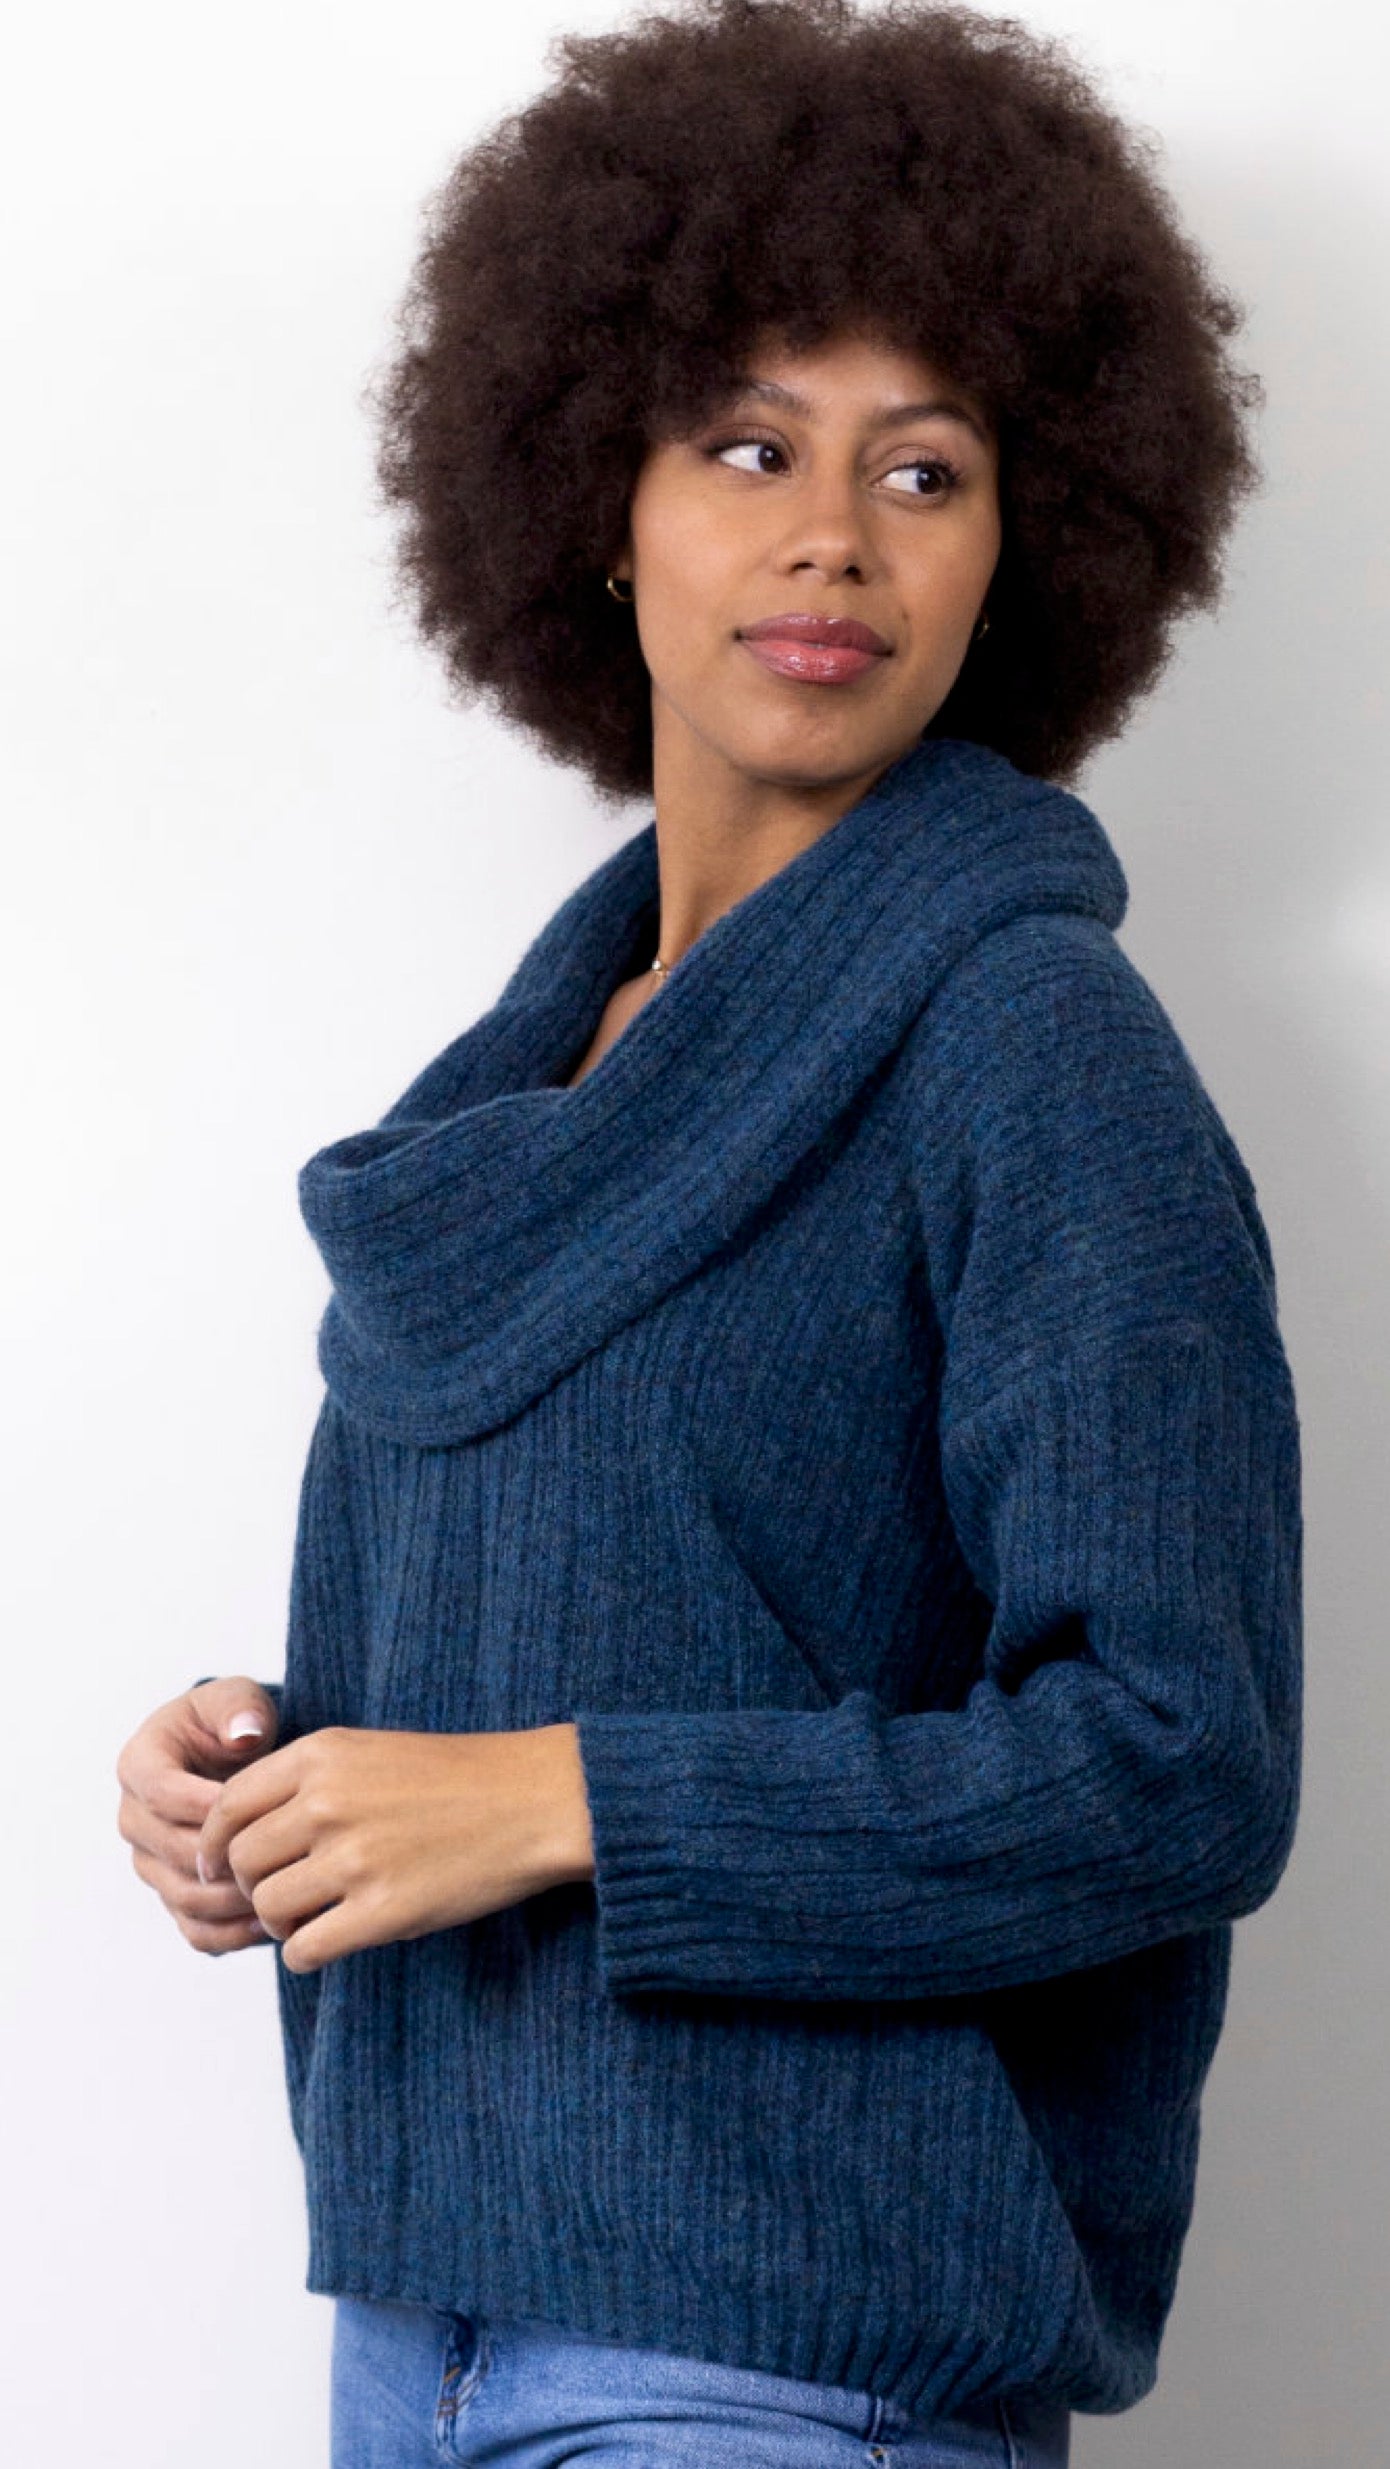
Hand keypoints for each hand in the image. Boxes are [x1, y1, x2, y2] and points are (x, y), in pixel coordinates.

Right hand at [116, 1678, 281, 1954]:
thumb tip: (245, 1735)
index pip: (162, 1792)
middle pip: (172, 1851)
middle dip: (227, 1858)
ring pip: (183, 1896)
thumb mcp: (238, 1700)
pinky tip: (273, 1923)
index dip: (208, 1804)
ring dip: (233, 1901)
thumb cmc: (235, 1723)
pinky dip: (231, 1934)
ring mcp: (151, 1861)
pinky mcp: (173, 1894)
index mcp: (139, 1764)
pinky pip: (194, 1929)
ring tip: (284, 1892)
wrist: (235, 1761)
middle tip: (282, 1858)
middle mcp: (135, 1818)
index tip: (260, 1807)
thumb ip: (240, 1708)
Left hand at [195, 1723, 596, 1975]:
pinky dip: (306, 1953)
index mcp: (320, 1755)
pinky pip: (305, 1949)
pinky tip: (330, 1941)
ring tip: (311, 1917)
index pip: (226, 1806)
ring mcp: (354, 1858)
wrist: (531, 1801)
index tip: (217, 1867)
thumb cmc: (454, 1779)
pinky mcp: (382, 1911)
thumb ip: (306, 1782)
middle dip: (251, 1886)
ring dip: (280, 1923)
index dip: (213, 1844)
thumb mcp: (369, 1752)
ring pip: (268, 1908)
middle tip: (280, 1896)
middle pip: (242, 1862)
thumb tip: (239, 1834)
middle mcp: (327, 1803)